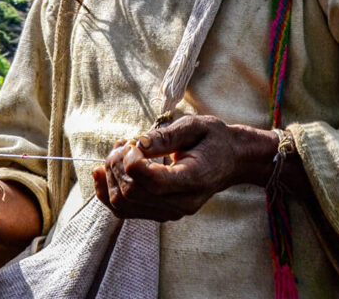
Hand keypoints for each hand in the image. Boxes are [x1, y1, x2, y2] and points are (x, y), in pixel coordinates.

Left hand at [92, 115, 276, 220]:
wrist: (231, 161)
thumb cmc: (213, 138)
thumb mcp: (195, 125)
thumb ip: (166, 136)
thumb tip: (136, 144)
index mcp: (195, 179)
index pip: (154, 182)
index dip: (132, 162)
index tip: (131, 142)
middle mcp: (183, 203)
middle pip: (133, 193)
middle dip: (117, 165)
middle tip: (123, 143)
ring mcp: (171, 212)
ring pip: (123, 205)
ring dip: (111, 176)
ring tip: (118, 151)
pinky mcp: (161, 214)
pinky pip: (124, 211)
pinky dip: (109, 191)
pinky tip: (107, 170)